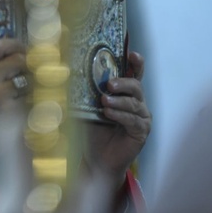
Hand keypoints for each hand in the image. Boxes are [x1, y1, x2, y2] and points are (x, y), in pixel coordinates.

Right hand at [0, 38, 27, 162]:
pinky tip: (26, 108)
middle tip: (32, 74)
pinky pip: (29, 98)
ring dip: (32, 85)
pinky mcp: (10, 110)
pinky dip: (32, 101)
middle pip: (17, 60)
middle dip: (28, 66)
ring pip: (26, 79)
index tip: (24, 49)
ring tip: (27, 94)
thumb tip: (22, 51)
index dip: (14, 44)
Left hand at [80, 51, 151, 185]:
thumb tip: (69, 73)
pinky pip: (133, 120)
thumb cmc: (93, 131)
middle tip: (109, 84)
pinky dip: (120, 115)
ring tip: (104, 101)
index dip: (136, 63)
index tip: (132, 53)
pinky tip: (108, 114)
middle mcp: (137, 103)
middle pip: (136, 86)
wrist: (96, 158)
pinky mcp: (141, 132)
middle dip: (123, 82)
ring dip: (118, 101)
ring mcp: (141, 118)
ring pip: (135, 103)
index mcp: (125, 94)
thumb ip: (85, 93)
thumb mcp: (87, 108)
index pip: (134, 74)